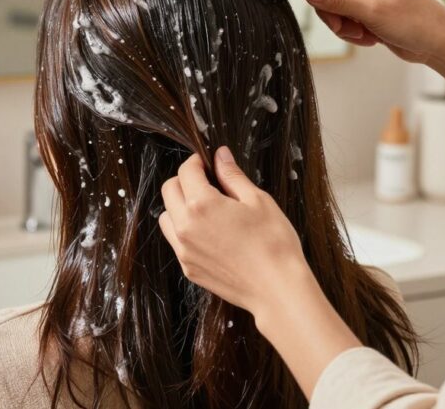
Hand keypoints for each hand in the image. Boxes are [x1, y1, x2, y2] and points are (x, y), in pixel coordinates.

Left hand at [158, 147, 312, 319]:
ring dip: (179, 206)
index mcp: (202, 204)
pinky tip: (209, 232)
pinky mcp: (188, 268)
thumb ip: (232, 176)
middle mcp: (185, 226)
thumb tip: (220, 156)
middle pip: (169, 191)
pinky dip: (184, 230)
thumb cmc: (273, 243)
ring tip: (206, 208)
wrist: (277, 288)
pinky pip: (175, 241)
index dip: (196, 162)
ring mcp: (184, 250)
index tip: (207, 163)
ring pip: (166, 217)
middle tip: (207, 182)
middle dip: (185, 181)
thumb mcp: (257, 200)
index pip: (186, 172)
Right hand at [302, 0, 444, 63]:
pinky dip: (350, 30)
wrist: (439, 43)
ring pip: (331, 5)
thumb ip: (337, 0)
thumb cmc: (415, 22)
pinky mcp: (365, 6)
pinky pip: (342, 17)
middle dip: (330, 11)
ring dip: (341, 24)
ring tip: (361, 33)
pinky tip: (369, 36)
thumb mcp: (372, 11)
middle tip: (343, 26)